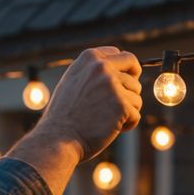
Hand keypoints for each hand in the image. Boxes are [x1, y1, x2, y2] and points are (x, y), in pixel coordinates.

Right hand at [35, 47, 142, 162]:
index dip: (128, 71)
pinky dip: (127, 125)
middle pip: (134, 74)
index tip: (123, 84)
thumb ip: (93, 72)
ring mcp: (112, 85)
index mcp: (90, 58)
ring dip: (127, 111)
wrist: (57, 138)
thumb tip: (118, 71)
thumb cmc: (64, 115)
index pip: (124, 56)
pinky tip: (110, 129)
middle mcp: (102, 67)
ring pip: (136, 97)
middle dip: (130, 90)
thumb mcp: (73, 81)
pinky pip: (135, 115)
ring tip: (107, 120)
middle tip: (119, 105)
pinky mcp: (121, 105)